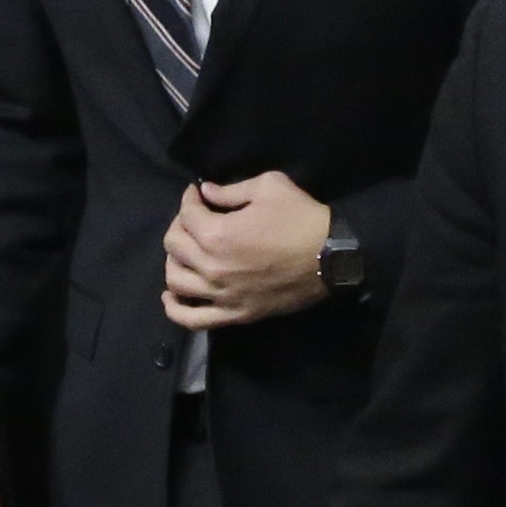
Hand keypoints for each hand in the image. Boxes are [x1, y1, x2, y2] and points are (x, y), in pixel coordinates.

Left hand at [164, 172, 331, 330]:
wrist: (332, 257)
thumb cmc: (302, 218)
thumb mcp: (269, 187)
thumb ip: (231, 190)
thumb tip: (206, 193)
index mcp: (217, 234)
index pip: (186, 214)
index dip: (189, 199)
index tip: (198, 194)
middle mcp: (211, 267)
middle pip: (173, 246)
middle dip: (180, 225)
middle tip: (195, 220)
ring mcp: (221, 295)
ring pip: (175, 280)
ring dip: (174, 261)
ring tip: (186, 252)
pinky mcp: (235, 314)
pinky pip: (193, 319)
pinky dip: (176, 308)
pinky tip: (172, 296)